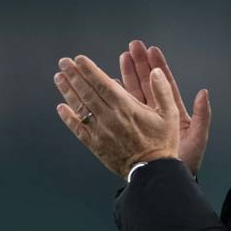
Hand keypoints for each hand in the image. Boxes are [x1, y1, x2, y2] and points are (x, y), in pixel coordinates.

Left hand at [54, 55, 179, 178]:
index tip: (79, 59)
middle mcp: (110, 117)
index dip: (89, 70)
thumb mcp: (171, 115)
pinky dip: (68, 117)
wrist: (152, 171)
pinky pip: (78, 129)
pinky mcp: (96, 145)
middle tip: (63, 63)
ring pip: (80, 108)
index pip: (102, 84)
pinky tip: (61, 107)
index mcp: (126, 108)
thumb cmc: (163, 142)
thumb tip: (155, 72)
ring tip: (59, 78)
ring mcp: (100, 132)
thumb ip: (162, 91)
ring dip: (68, 91)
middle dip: (74, 75)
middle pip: (87, 92)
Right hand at [119, 40, 210, 175]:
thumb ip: (203, 115)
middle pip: (147, 83)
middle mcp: (158, 112)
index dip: (157, 66)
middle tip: (131, 47)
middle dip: (139, 64)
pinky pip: (121, 109)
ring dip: (126, 76)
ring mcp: (144, 119)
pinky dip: (114, 97)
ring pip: (133, 93)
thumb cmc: (187, 160)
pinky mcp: (132, 128)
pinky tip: (106, 85)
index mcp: (174, 111)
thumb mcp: (198, 137)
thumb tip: (204, 92)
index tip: (151, 49)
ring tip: (120, 58)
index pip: (164, 83)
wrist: (168, 178)